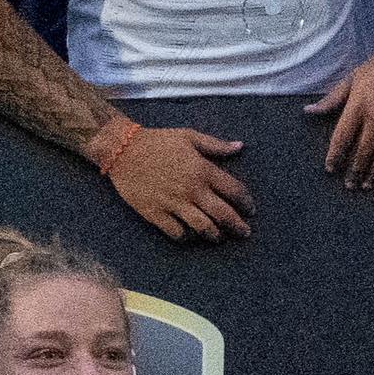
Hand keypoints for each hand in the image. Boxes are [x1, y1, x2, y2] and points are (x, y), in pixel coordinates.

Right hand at [103, 121, 255, 242]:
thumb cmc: (158, 141)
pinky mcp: (156, 214)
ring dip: (215, 235)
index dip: (246, 202)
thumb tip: (240, 147)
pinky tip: (191, 236)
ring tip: (219, 237)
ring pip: (203, 228)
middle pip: (223, 214)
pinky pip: (177, 233)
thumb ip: (216, 145)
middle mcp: (192, 189)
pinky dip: (187, 237)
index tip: (251, 210)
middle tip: (245, 233)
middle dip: (238, 226)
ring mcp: (174, 203)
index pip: (234, 190)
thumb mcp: (189, 136)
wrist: (123, 150)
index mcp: (202, 170)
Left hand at [314, 39, 373, 185]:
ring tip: (368, 185)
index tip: (330, 169)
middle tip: (349, 185)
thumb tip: (308, 111)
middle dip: (355, 171)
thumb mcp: (352, 78)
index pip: (342, 137)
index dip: (335, 156)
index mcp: (359, 104)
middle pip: (363, 151)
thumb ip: (331, 99)